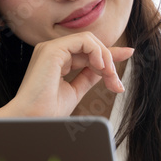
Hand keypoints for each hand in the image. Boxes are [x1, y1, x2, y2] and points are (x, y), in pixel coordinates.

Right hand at [0, 32, 133, 117]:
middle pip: (92, 46)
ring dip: (106, 58)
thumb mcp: (75, 91)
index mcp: (56, 60)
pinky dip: (98, 52)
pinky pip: (84, 40)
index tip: (128, 54)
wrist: (32, 120)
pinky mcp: (52, 49)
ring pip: (90, 41)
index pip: (87, 51)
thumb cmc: (47, 111)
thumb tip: (106, 69)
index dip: (109, 53)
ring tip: (110, 77)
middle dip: (110, 62)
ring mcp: (51, 48)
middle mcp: (53, 51)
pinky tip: (102, 67)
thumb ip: (89, 77)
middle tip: (117, 84)